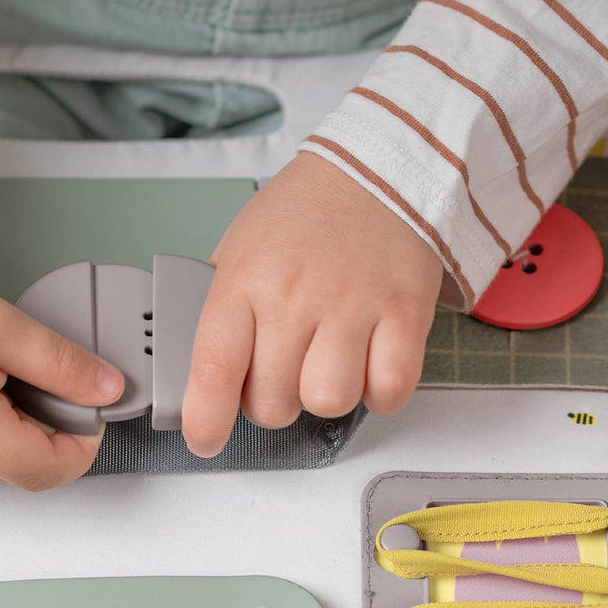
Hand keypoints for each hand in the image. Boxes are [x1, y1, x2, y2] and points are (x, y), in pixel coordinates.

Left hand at [182, 152, 443, 455]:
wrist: (379, 167)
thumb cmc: (304, 213)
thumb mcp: (240, 248)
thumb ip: (221, 308)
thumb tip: (201, 373)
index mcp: (244, 280)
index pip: (214, 368)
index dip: (205, 418)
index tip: (204, 439)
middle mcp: (295, 296)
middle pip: (272, 402)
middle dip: (271, 403)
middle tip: (281, 372)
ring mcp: (353, 305)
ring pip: (327, 401)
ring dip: (323, 397)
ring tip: (326, 364)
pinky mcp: (405, 313)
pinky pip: (388, 390)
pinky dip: (378, 392)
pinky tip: (368, 364)